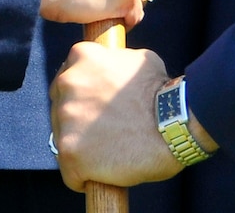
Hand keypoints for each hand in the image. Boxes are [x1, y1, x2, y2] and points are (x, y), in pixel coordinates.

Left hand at [50, 44, 187, 190]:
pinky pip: (71, 174)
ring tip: (108, 152)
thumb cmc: (161, 93)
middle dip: (78, 122)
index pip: (67, 81)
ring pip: (63, 141)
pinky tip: (104, 172)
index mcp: (80, 57)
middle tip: (105, 132)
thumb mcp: (136, 59)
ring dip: (81, 148)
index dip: (83, 98)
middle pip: (60, 110)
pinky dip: (85, 177)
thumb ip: (111, 62)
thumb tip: (107, 71)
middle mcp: (67, 84)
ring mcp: (65, 120)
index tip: (97, 109)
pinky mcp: (70, 154)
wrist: (174, 125)